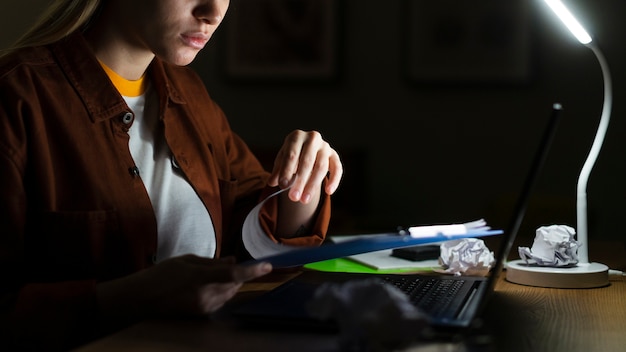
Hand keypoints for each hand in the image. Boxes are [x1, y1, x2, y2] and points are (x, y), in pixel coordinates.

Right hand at [97, 255, 271, 319]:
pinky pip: (220, 301)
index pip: (234, 274)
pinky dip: (219, 293)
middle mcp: (205, 296)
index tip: (267, 266)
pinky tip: (203, 287)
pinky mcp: (201, 315)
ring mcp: (204, 308)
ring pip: (229, 294)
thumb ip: (213, 262)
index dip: (253, 270)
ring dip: (227, 284)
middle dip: (235, 275)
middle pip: (234, 285)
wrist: (141, 300)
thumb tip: (233, 260)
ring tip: (206, 277)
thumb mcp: (187, 261)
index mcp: (201, 278)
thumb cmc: (161, 276)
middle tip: (221, 266)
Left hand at [268, 130, 342, 203]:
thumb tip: (272, 182)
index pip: (291, 155)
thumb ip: (277, 172)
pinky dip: (334, 180)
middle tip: (293, 198)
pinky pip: (337, 168)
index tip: (282, 186)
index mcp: (296, 137)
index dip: (286, 170)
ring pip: (321, 167)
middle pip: (307, 162)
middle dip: (300, 181)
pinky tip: (328, 192)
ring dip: (313, 185)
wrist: (305, 149)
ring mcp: (325, 146)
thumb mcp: (282, 162)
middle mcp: (312, 138)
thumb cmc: (291, 157)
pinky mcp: (334, 155)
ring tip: (304, 200)